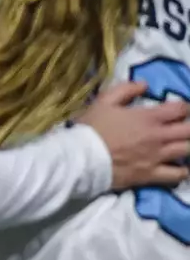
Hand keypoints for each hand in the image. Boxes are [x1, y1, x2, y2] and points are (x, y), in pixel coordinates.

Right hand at [75, 81, 189, 189]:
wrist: (80, 159)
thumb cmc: (91, 129)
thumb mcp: (103, 102)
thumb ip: (125, 89)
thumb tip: (144, 84)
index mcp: (149, 117)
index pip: (181, 108)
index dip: (184, 107)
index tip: (180, 109)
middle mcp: (159, 137)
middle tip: (183, 127)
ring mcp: (157, 157)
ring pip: (188, 150)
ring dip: (187, 146)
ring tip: (182, 145)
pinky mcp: (151, 175)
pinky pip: (178, 175)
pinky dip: (182, 171)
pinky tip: (179, 167)